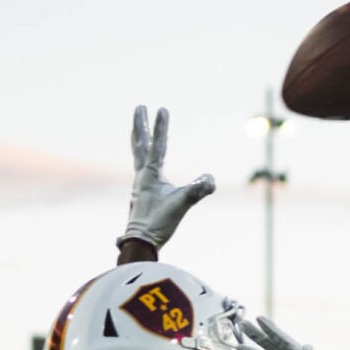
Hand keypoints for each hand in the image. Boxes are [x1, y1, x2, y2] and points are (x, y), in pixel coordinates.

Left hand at [122, 105, 214, 250]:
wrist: (140, 242)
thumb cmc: (158, 224)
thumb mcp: (180, 206)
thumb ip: (195, 192)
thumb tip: (211, 180)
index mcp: (149, 175)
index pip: (157, 146)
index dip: (160, 127)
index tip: (162, 109)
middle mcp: (141, 175)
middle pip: (140, 144)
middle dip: (141, 125)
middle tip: (139, 107)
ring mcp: (139, 184)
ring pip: (138, 154)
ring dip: (138, 138)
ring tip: (138, 128)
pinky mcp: (141, 192)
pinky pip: (140, 167)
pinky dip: (142, 156)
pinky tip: (145, 162)